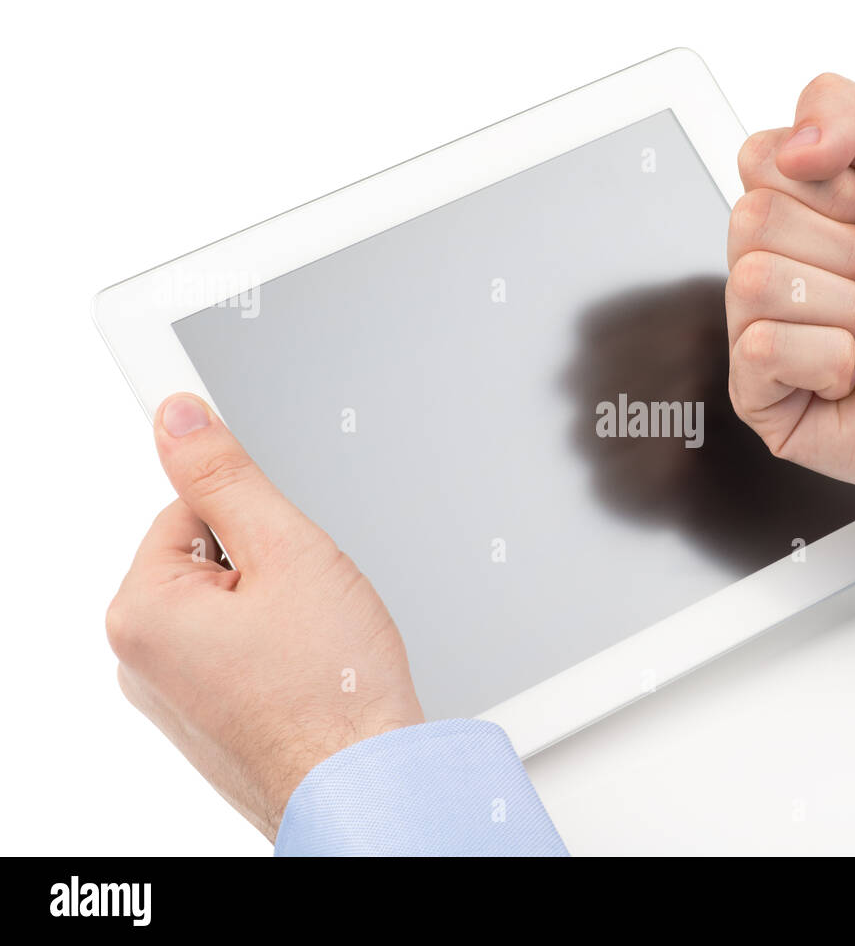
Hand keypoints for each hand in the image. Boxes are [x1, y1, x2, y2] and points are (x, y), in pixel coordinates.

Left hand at [106, 394, 424, 840]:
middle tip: (313, 611)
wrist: (366, 785)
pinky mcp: (203, 720)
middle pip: (209, 562)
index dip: (261, 525)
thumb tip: (179, 418)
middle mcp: (139, 660)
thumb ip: (227, 477)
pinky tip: (309, 674)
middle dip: (268, 571)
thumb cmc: (334, 692)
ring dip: (275, 612)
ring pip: (228, 609)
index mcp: (142, 612)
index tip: (296, 558)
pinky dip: (274, 653)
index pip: (192, 511)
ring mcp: (170, 697)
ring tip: (315, 649)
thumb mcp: (288, 552)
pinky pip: (234, 653)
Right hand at [726, 73, 854, 499]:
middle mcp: (772, 267)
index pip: (757, 159)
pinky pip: (761, 349)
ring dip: (838, 304)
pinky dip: (825, 358)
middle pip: (750, 218)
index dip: (830, 185)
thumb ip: (848, 108)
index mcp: (799, 211)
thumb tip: (789, 146)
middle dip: (838, 246)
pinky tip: (852, 370)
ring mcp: (760, 331)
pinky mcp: (759, 397)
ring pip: (753, 281)